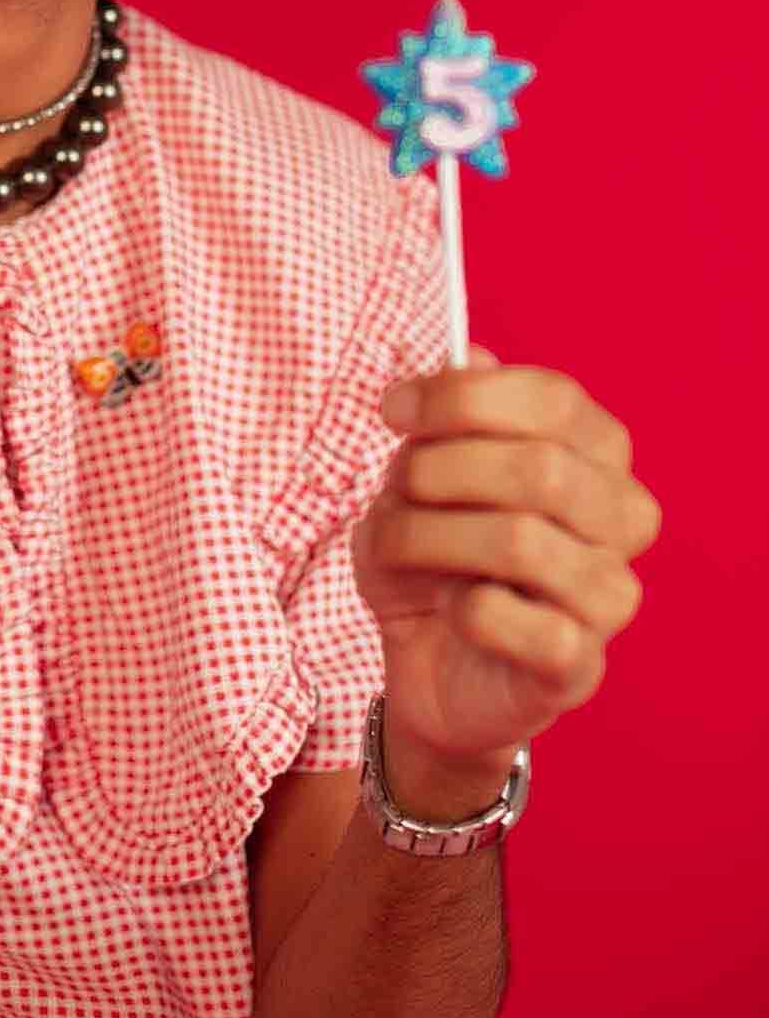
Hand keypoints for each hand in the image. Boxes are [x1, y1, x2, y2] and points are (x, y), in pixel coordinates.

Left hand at [352, 344, 661, 782]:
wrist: (428, 662)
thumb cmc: (435, 553)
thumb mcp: (425, 469)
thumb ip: (452, 412)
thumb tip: (468, 353)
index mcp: (598, 453)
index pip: (554, 400)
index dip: (463, 396)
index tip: (393, 410)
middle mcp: (623, 519)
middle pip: (541, 468)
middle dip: (441, 469)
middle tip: (396, 486)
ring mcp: (610, 597)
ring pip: (521, 542)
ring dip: (430, 536)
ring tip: (400, 544)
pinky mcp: (577, 665)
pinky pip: (512, 620)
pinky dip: (459, 604)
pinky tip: (449, 606)